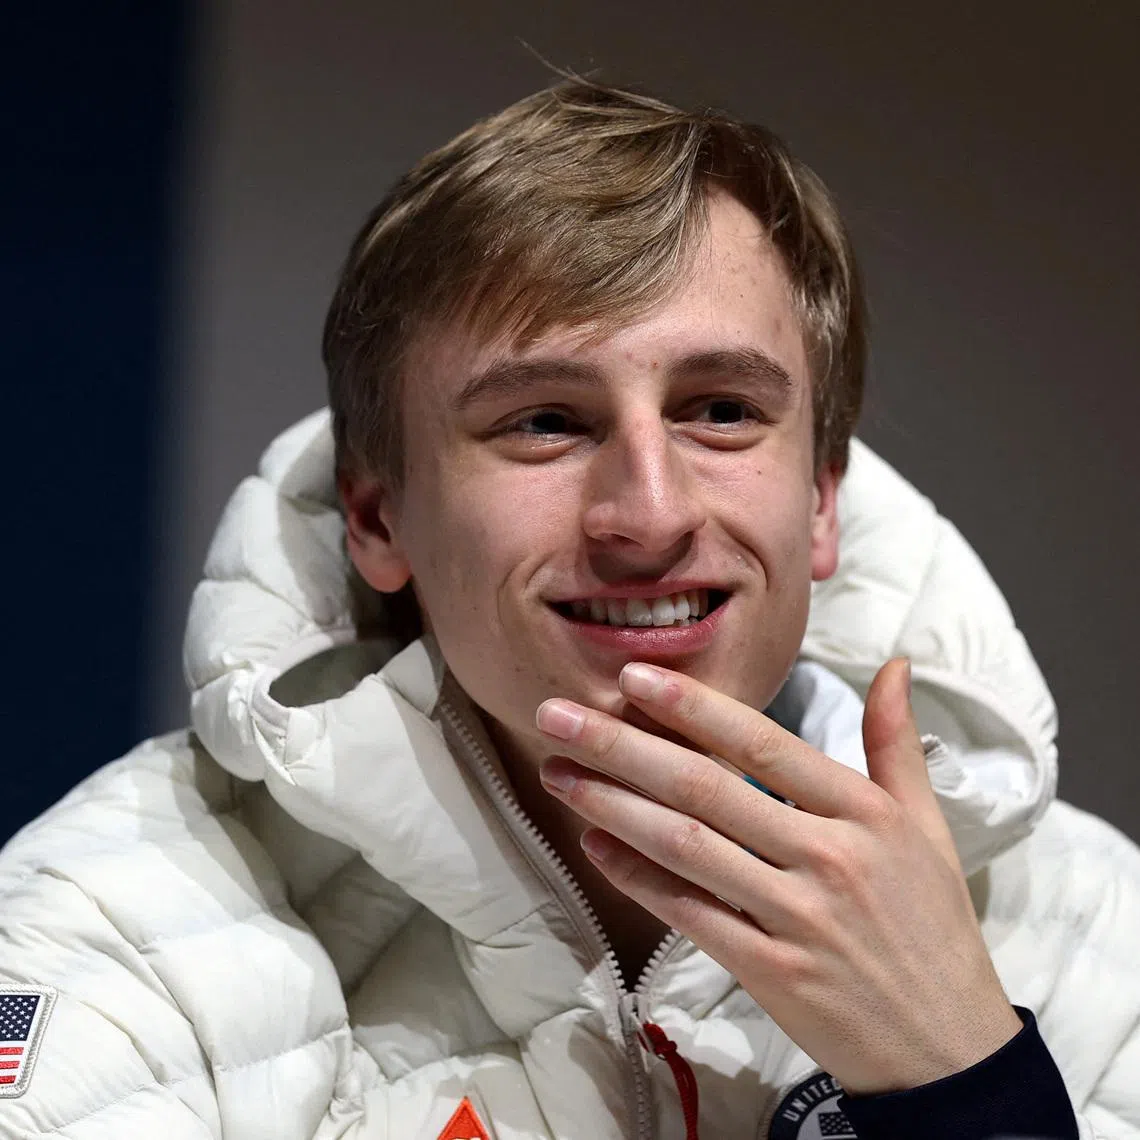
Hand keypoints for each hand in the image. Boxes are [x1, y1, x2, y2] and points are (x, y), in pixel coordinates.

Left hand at [535, 658, 1021, 1094]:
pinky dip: (637, 877)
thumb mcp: (927, 825)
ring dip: (611, 806)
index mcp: (862, 812)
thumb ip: (897, 741)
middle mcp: (826, 857)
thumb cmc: (932, 924)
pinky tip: (595, 846)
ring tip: (558, 773)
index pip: (763, 744)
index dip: (693, 707)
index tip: (632, 677)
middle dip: (621, 746)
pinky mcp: (769, 971)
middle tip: (556, 716)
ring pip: (685, 847)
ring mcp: (794, 917)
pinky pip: (689, 914)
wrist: (948, 1048)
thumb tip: (894, 664)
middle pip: (706, 789)